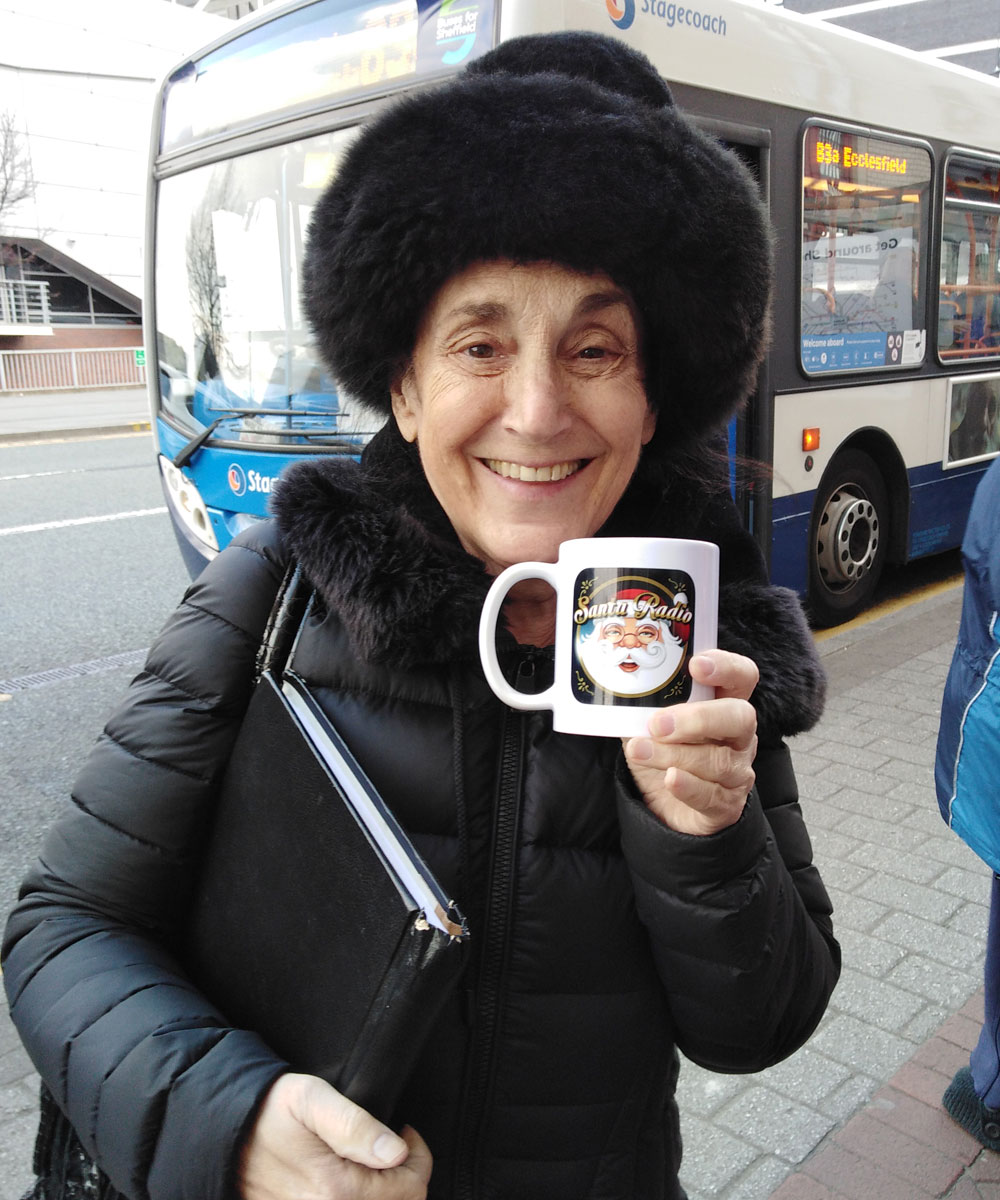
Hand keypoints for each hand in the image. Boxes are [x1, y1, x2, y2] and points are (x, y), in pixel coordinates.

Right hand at [240, 1073, 431, 1199]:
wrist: (222, 1136)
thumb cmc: (267, 1112)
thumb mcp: (312, 1100)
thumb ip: (356, 1125)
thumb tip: (397, 1151)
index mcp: (336, 1190)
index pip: (410, 1189)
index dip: (418, 1157)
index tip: (404, 1133)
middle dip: (405, 1178)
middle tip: (391, 1146)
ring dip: (385, 1193)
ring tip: (374, 1164)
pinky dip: (363, 1199)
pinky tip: (354, 1182)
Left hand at [623, 650, 757, 836]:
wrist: (668, 809)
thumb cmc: (664, 755)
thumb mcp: (650, 725)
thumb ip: (641, 706)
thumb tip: (612, 687)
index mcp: (724, 705)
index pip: (742, 676)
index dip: (726, 667)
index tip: (695, 666)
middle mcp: (738, 736)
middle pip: (740, 717)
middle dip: (698, 718)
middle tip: (658, 724)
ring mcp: (737, 772)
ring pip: (717, 760)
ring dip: (674, 754)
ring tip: (640, 751)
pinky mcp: (727, 805)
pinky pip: (712, 795)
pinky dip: (688, 786)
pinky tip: (669, 779)